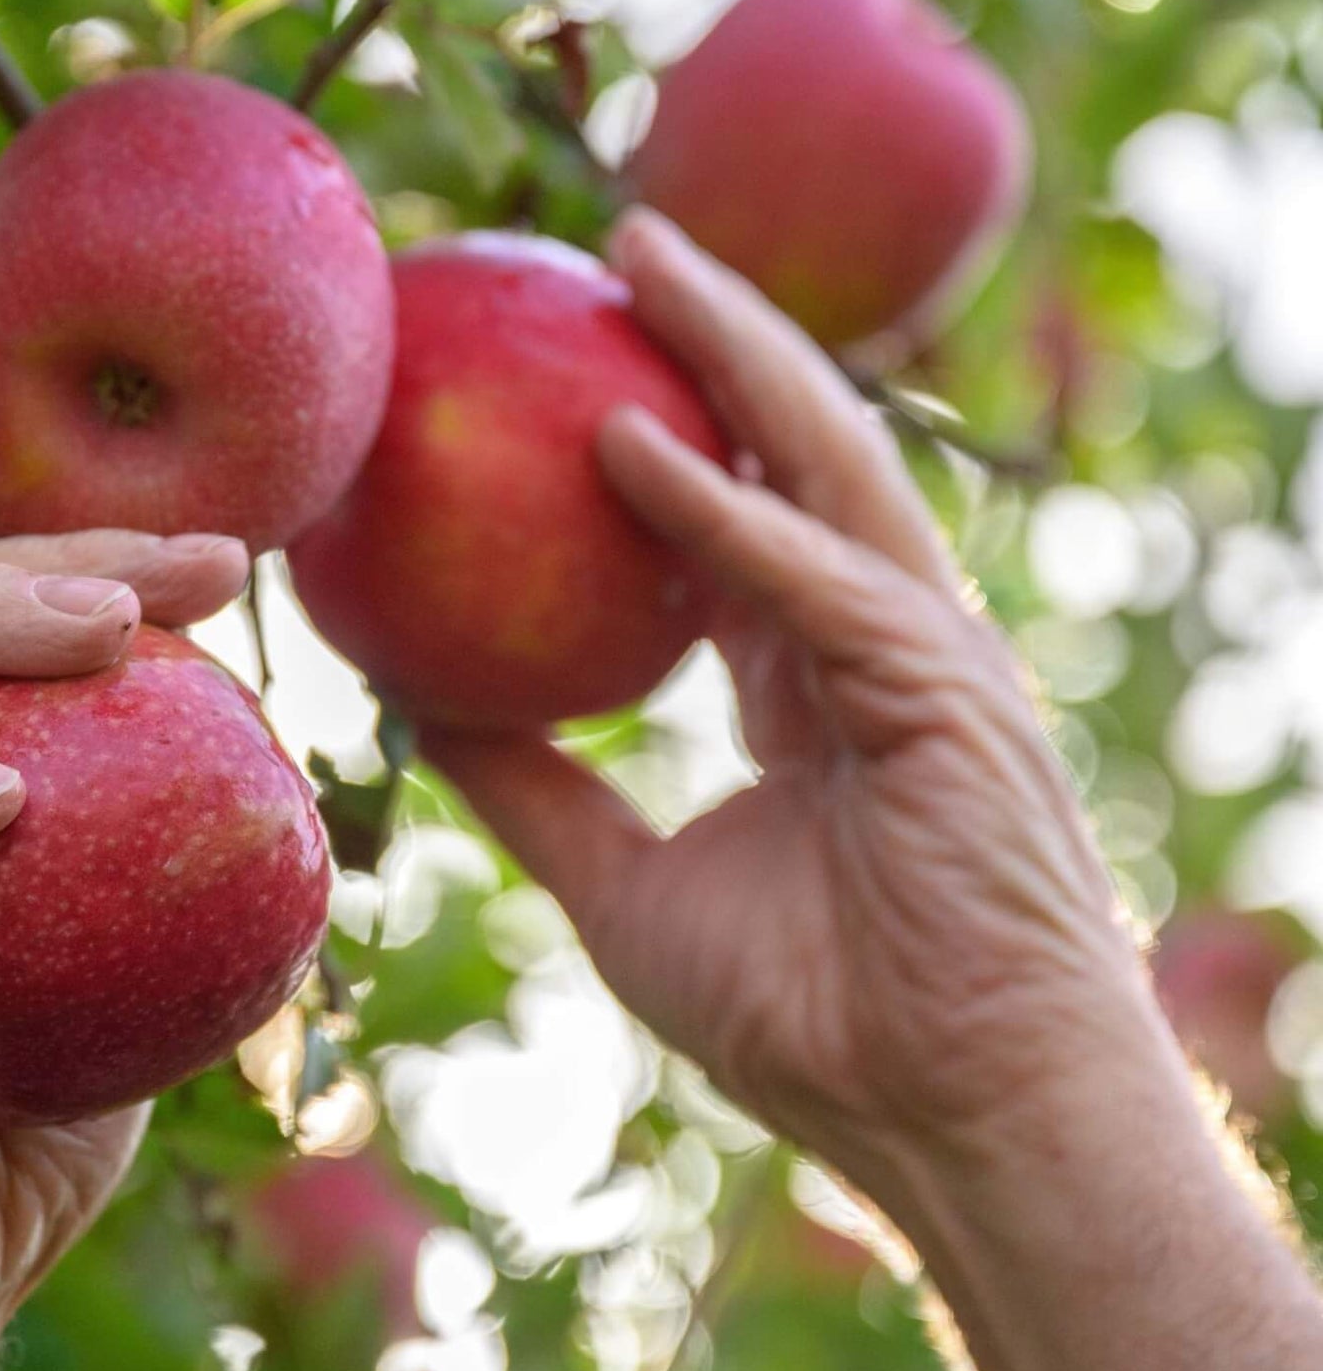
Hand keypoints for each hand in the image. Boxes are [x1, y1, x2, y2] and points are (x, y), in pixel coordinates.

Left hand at [421, 209, 1161, 1190]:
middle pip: (794, 445)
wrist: (953, 1128)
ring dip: (735, 351)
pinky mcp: (947, 694)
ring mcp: (924, 654)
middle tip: (617, 242)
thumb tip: (416, 708)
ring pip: (826, 463)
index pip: (744, 510)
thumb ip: (535, 788)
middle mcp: (876, 639)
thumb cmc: (812, 1024)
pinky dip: (723, 510)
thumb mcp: (622, 887)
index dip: (672, 422)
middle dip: (716, 334)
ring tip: (644, 257)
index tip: (576, 349)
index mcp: (816, 676)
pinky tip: (627, 442)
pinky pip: (812, 579)